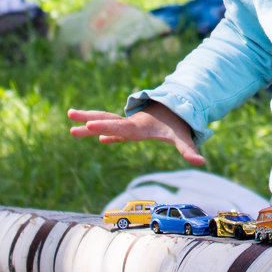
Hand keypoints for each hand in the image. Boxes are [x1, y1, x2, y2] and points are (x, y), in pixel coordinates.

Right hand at [67, 101, 205, 165]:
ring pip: (105, 122)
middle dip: (89, 118)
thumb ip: (189, 149)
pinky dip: (101, 131)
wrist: (176, 110)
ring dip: (89, 122)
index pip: (121, 128)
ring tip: (70, 124)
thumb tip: (201, 161)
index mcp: (139, 126)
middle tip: (71, 115)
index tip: (91, 126)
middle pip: (107, 120)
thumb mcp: (182, 137)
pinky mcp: (128, 129)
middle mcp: (130, 123)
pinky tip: (92, 135)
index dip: (106, 128)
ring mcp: (128, 125)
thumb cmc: (177, 125)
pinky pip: (112, 130)